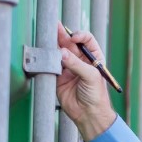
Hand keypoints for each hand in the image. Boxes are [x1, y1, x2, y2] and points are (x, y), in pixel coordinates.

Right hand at [56, 24, 116, 141]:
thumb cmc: (96, 95)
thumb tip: (61, 53)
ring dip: (53, 45)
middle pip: (70, 43)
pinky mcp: (58, 77)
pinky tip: (45, 54)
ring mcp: (68, 68)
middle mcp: (80, 60)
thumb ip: (76, 64)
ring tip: (47, 37)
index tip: (73, 38)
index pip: (86, 40)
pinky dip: (48, 59)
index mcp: (93, 57)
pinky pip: (51, 65)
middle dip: (62, 35)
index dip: (79, 36)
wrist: (88, 114)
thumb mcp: (91, 76)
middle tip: (54, 27)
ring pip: (59, 52)